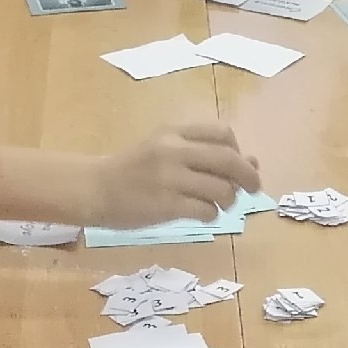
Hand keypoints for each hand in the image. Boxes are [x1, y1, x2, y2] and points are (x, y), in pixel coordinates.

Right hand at [91, 121, 263, 227]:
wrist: (93, 189)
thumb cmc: (131, 170)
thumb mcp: (163, 148)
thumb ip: (202, 152)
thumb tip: (252, 162)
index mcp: (173, 132)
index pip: (223, 134)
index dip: (238, 150)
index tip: (238, 164)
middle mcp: (173, 150)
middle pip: (228, 160)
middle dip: (248, 176)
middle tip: (253, 188)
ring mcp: (169, 178)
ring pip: (221, 188)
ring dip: (228, 200)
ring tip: (220, 204)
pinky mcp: (166, 205)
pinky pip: (206, 210)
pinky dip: (211, 214)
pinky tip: (203, 214)